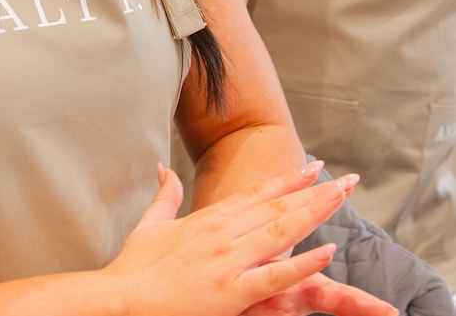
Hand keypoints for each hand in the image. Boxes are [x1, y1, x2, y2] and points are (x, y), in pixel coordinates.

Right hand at [101, 161, 397, 315]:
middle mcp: (222, 234)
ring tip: (343, 198)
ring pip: (282, 232)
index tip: (314, 167)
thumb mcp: (150, 225)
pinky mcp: (231, 291)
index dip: (289, 180)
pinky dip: (301, 263)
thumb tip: (163, 168)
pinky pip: (274, 275)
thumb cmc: (133, 267)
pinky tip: (327, 251)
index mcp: (207, 219)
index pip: (257, 194)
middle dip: (316, 192)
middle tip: (347, 179)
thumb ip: (164, 195)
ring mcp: (228, 261)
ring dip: (316, 213)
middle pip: (278, 207)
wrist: (119, 299)